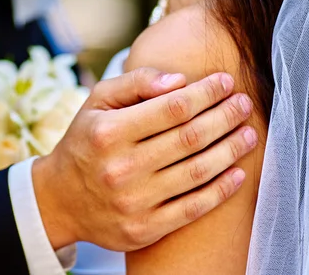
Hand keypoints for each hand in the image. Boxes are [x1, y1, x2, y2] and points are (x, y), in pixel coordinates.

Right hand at [32, 68, 256, 251]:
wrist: (59, 199)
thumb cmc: (85, 141)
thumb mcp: (96, 101)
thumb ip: (135, 83)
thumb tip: (180, 80)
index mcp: (109, 132)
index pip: (171, 108)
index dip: (205, 93)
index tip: (225, 81)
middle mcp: (121, 167)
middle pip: (190, 138)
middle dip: (225, 117)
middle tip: (245, 104)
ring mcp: (134, 202)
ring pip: (197, 172)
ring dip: (231, 150)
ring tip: (249, 133)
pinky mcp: (144, 229)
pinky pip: (192, 209)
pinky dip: (221, 191)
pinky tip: (238, 172)